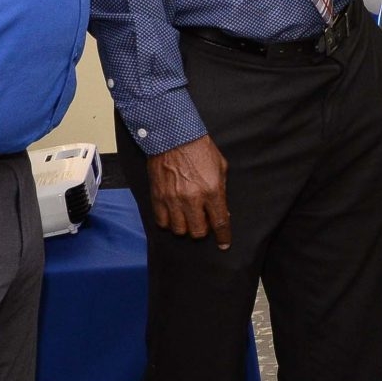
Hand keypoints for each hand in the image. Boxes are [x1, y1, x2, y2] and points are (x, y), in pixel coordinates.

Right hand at [146, 135, 232, 249]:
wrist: (173, 136)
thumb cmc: (200, 149)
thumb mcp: (220, 167)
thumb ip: (221, 190)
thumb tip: (222, 211)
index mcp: (211, 190)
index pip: (220, 222)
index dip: (223, 237)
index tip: (223, 244)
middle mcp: (192, 198)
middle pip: (198, 232)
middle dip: (203, 231)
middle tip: (203, 223)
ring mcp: (172, 199)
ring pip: (179, 230)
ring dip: (185, 227)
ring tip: (187, 218)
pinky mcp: (158, 197)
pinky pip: (162, 222)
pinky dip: (168, 222)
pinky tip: (173, 214)